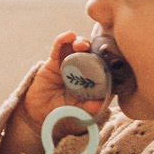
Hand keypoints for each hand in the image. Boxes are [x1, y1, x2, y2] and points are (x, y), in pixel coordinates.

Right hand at [0, 32, 111, 153]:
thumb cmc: (63, 117)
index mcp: (95, 85)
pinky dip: (63, 40)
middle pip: (94, 55)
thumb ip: (88, 110)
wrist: (38, 117)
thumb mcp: (78, 116)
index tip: (115, 59)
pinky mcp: (54, 61)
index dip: (112, 63)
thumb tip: (99, 105)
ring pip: (78, 48)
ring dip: (82, 42)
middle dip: (98, 50)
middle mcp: (84, 72)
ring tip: (81, 44)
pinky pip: (59, 48)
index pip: (107, 71)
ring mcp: (70, 65)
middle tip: (99, 49)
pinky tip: (68, 36)